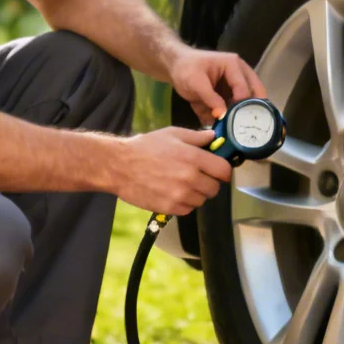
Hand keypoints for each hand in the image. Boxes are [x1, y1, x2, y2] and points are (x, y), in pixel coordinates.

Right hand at [111, 128, 233, 216]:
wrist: (120, 166)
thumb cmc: (145, 147)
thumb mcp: (172, 134)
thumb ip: (196, 137)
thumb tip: (214, 138)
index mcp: (193, 157)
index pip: (224, 170)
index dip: (223, 170)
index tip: (217, 170)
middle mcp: (190, 178)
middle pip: (215, 188)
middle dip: (209, 183)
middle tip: (197, 177)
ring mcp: (180, 195)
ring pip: (202, 200)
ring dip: (196, 194)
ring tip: (182, 185)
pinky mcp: (170, 208)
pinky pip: (188, 210)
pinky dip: (184, 204)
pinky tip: (173, 193)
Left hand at [170, 47, 267, 125]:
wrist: (176, 67)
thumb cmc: (186, 69)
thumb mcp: (195, 83)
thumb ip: (210, 99)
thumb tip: (223, 116)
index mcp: (233, 66)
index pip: (244, 88)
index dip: (241, 105)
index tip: (237, 122)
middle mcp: (239, 74)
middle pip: (255, 92)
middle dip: (255, 109)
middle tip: (253, 127)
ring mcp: (236, 85)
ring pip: (249, 100)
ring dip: (246, 114)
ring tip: (245, 132)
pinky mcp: (229, 94)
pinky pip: (236, 106)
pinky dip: (234, 116)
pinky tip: (233, 129)